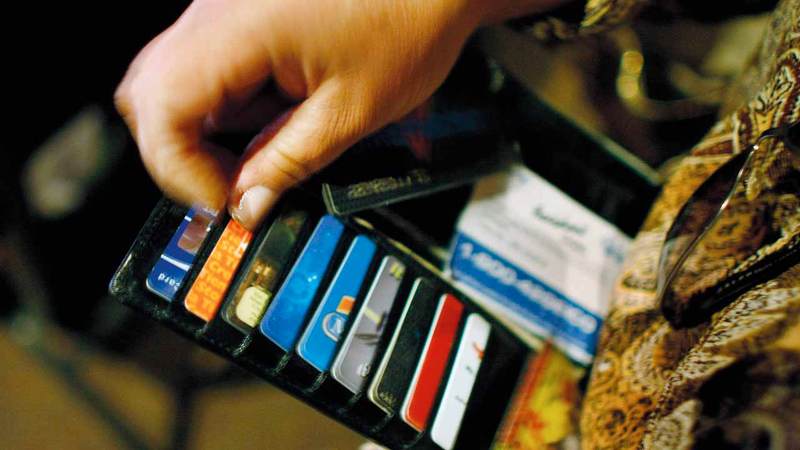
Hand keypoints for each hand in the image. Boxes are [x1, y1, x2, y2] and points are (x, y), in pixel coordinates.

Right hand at [116, 0, 562, 228]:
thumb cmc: (408, 22)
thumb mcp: (350, 112)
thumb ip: (288, 163)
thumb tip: (246, 205)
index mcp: (238, 29)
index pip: (160, 110)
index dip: (180, 172)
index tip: (224, 202)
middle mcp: (216, 11)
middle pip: (147, 95)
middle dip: (180, 155)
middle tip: (232, 187)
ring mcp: (223, 7)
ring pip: (169, 81)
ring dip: (201, 132)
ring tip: (260, 154)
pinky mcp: (239, 12)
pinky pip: (204, 66)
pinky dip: (224, 105)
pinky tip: (271, 117)